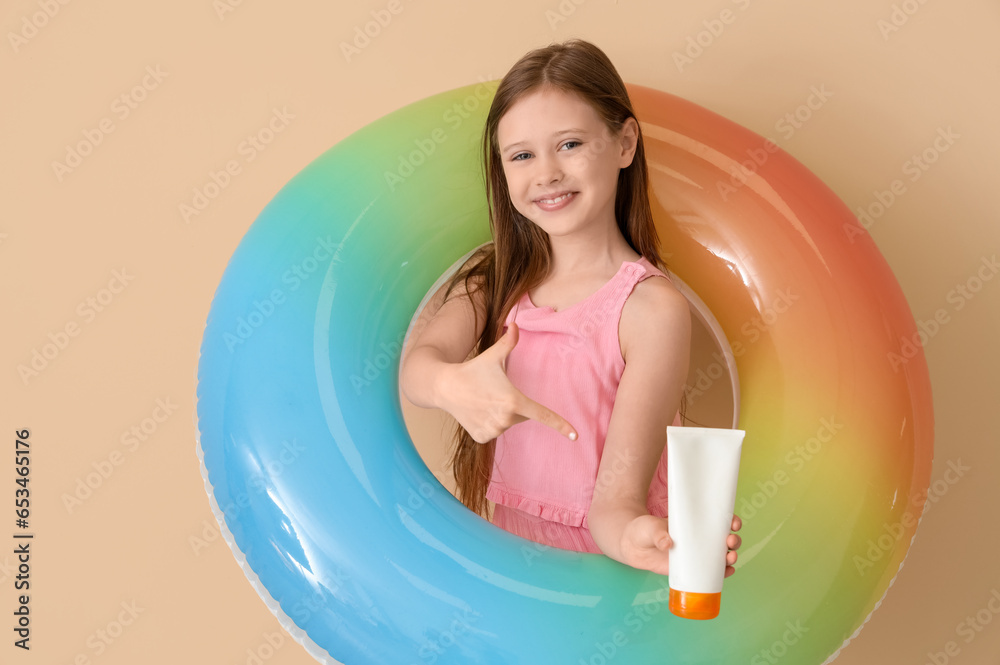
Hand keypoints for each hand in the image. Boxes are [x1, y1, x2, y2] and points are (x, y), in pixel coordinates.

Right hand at [437, 322, 577, 442]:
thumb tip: (516, 323)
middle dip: (513, 405)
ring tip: (482, 401)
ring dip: (500, 414)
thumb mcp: (492, 355)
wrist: (444, 386)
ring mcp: (493, 430)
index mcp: (514, 400)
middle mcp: (505, 418)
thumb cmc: (472, 370)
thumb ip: (509, 341)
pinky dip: (488, 423)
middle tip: (494, 392)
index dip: (560, 425)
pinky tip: (476, 411)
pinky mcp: (482, 437)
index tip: (575, 435)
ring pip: (507, 424)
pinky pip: (493, 431)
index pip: (542, 414)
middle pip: (521, 415)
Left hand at [617, 513, 742, 576]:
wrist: (633, 545)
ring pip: (721, 555)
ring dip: (731, 557)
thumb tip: (667, 543)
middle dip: (733, 540)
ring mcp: (696, 554)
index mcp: (693, 522)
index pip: (717, 519)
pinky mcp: (690, 568)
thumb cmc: (643, 530)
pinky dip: (722, 572)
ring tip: (730, 558)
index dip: (730, 520)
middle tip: (730, 541)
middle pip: (724, 538)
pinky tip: (728, 572)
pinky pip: (710, 571)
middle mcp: (699, 537)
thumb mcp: (649, 527)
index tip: (733, 522)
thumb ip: (657, 534)